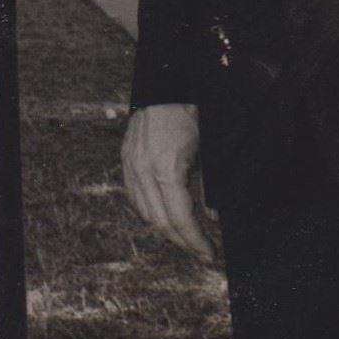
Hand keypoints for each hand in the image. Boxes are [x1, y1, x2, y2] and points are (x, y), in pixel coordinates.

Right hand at [123, 103, 215, 261]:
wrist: (166, 83)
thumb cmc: (191, 112)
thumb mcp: (208, 150)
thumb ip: (209, 187)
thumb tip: (213, 218)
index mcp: (166, 168)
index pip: (180, 218)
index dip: (196, 241)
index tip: (210, 254)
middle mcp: (143, 168)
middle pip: (160, 222)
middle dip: (183, 242)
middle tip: (202, 253)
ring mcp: (131, 162)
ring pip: (144, 212)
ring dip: (166, 230)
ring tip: (186, 238)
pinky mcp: (126, 156)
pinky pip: (134, 196)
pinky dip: (148, 212)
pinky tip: (163, 216)